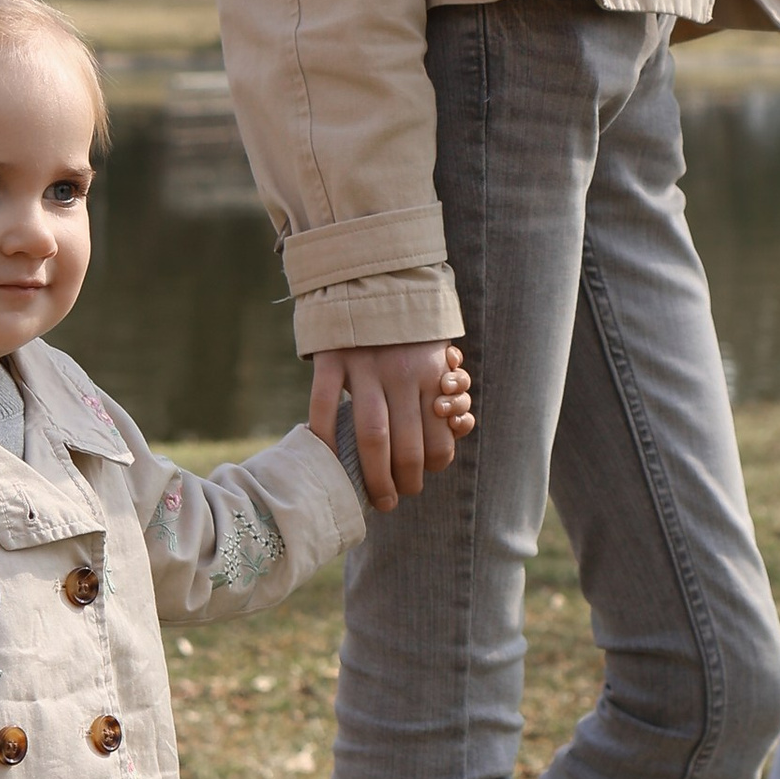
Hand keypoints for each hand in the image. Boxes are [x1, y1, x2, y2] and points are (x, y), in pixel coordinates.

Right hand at [308, 343, 473, 511]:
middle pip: (405, 447)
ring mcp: (364, 366)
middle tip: (396, 500)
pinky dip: (325, 438)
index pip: (439, 438)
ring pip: (371, 437)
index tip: (423, 477)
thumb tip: (455, 431)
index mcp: (433, 374)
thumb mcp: (436, 353)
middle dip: (403, 483)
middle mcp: (402, 373)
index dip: (433, 466)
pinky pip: (324, 407)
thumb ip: (442, 391)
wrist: (371, 278)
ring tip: (376, 498)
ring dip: (374, 477)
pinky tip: (329, 460)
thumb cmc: (408, 329)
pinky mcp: (332, 359)